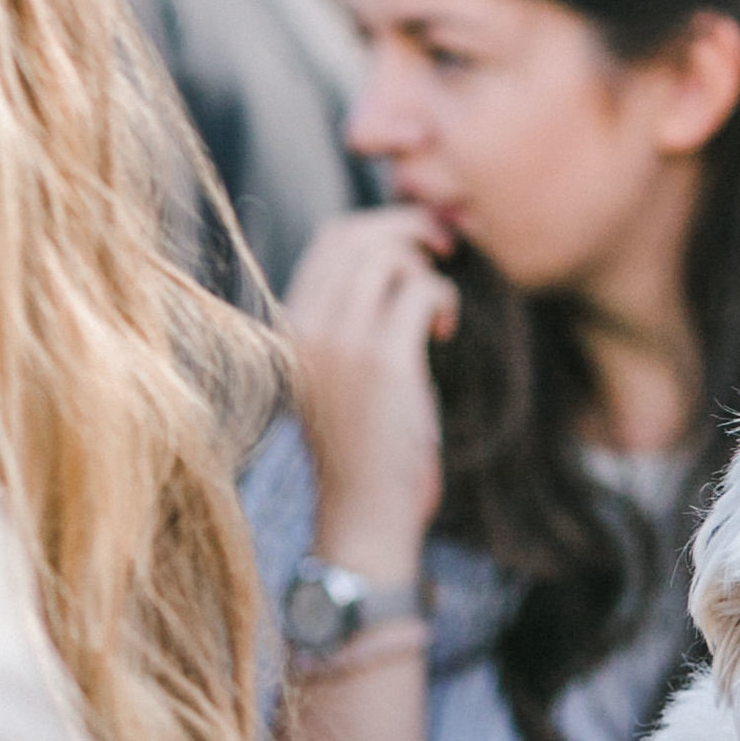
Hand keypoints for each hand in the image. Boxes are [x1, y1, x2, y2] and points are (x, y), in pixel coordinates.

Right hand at [282, 207, 458, 577]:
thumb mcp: (340, 375)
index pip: (331, 239)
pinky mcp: (383, 365)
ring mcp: (341, 344)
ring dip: (428, 266)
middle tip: (447, 248)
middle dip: (410, 228)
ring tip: (441, 307)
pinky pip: (421, 291)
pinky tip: (446, 331)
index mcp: (292, 327)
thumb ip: (350, 322)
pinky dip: (444, 298)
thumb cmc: (364, 448)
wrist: (364, 515)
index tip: (421, 242)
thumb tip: (392, 264)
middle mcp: (307, 328)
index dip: (382, 225)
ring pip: (389, 255)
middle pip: (357, 234)